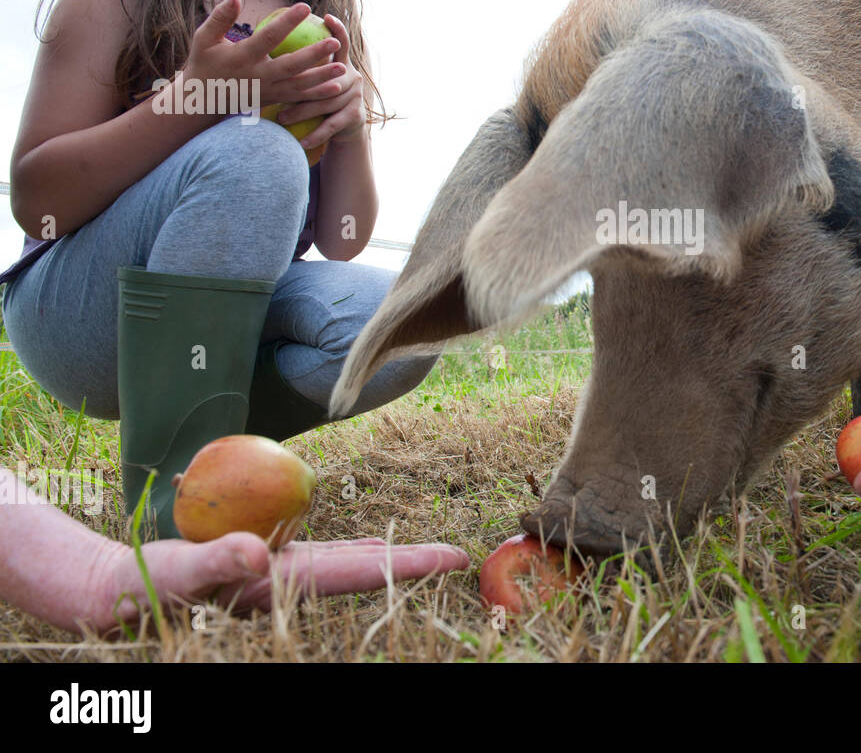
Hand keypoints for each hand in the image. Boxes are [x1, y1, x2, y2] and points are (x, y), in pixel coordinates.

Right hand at [87, 532, 468, 635]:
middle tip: (460, 554)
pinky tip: (369, 546)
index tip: (454, 557)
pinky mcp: (267, 565)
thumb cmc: (147, 586)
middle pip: (365, 570)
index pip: (358, 572)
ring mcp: (281, 576)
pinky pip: (322, 554)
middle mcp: (291, 584)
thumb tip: (259, 552)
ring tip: (423, 553)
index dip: (408, 564)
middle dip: (412, 563)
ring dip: (387, 559)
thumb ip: (217, 560)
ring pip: (348, 564)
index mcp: (282, 585)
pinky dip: (353, 550)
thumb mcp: (178, 571)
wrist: (120, 595)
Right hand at [181, 0, 345, 113]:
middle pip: (290, 66)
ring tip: (343, 67)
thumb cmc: (204, 63)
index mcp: (242, 58)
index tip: (305, 6)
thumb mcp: (204, 38)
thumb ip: (220, 17)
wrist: (201, 101)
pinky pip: (298, 98)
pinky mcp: (272, 100)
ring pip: (299, 86)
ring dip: (322, 78)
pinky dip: (317, 95)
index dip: (287, 22)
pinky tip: (336, 88)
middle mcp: (257, 77)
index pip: (268, 37)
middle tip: (335, 41)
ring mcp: (267, 91)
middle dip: (314, 54)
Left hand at [271, 13, 365, 148]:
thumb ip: (299, 59)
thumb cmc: (320, 94)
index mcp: (340, 63)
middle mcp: (351, 76)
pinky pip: (331, 124)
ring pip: (325, 102)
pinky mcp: (355, 115)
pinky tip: (300, 143)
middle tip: (277, 87)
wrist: (347, 124)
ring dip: (302, 112)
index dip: (337, 29)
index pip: (341, 42)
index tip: (327, 17)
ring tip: (280, 118)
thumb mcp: (313, 74)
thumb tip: (268, 39)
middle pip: (328, 75)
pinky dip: (315, 134)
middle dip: (306, 80)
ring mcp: (355, 95)